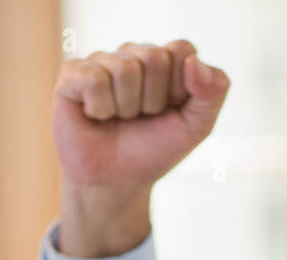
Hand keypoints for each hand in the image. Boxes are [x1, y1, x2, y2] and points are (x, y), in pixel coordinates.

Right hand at [52, 40, 229, 256]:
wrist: (116, 183)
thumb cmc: (153, 150)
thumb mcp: (197, 126)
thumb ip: (214, 91)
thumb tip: (194, 62)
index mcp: (165, 59)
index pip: (182, 49)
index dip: (179, 88)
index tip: (169, 111)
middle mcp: (133, 53)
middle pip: (154, 58)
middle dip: (152, 101)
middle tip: (141, 119)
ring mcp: (101, 61)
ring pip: (125, 69)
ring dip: (126, 108)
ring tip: (118, 119)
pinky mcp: (72, 73)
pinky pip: (95, 79)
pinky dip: (100, 108)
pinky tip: (95, 116)